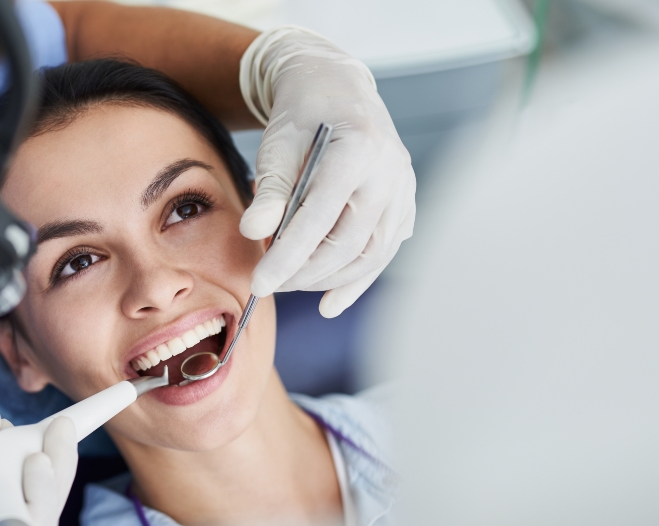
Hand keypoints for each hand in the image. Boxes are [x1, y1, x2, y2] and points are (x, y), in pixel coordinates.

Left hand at [240, 27, 415, 317]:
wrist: (337, 89)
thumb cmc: (303, 115)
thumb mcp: (277, 144)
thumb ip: (270, 190)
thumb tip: (254, 233)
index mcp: (357, 150)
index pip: (320, 219)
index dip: (288, 257)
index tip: (260, 283)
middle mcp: (390, 172)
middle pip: (349, 243)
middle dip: (306, 273)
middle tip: (270, 284)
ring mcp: (403, 189)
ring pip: (371, 254)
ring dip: (329, 280)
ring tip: (292, 285)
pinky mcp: (404, 204)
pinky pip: (384, 251)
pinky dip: (357, 280)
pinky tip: (331, 302)